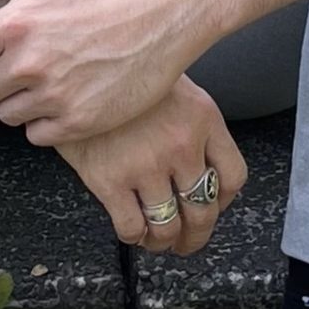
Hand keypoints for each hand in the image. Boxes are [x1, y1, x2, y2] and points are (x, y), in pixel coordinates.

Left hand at [0, 0, 210, 144]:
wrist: (168, 13)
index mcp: (17, 22)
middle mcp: (30, 63)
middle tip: (25, 63)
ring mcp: (55, 96)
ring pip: (8, 114)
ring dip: (21, 101)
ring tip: (49, 78)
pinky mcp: (80, 122)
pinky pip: (37, 135)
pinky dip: (46, 121)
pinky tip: (66, 97)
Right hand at [55, 73, 249, 256]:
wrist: (74, 66)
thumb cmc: (122, 72)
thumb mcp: (173, 85)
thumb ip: (193, 124)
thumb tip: (202, 168)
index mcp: (203, 118)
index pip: (233, 176)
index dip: (224, 201)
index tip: (213, 207)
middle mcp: (181, 145)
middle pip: (203, 211)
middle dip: (197, 234)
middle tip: (189, 239)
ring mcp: (146, 165)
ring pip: (168, 227)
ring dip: (165, 241)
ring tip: (159, 240)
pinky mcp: (109, 179)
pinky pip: (131, 227)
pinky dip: (135, 237)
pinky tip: (132, 229)